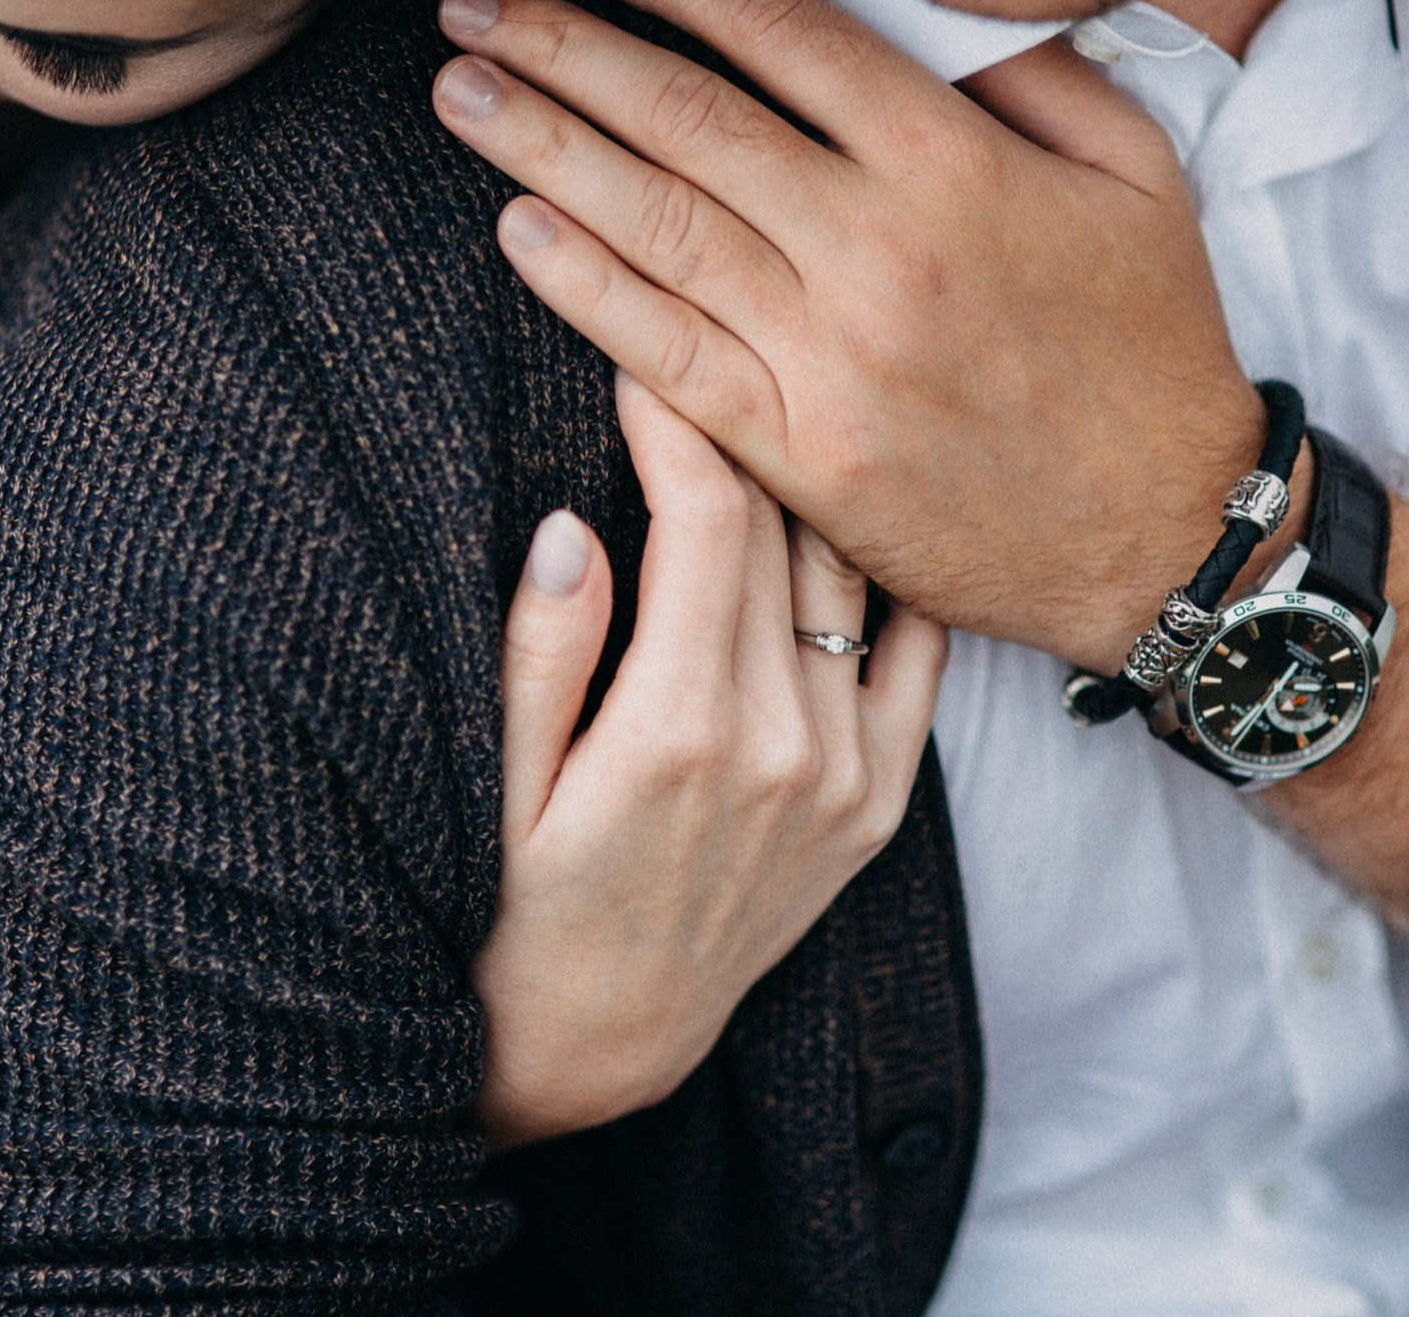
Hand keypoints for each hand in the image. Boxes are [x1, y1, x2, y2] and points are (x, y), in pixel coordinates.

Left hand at [432, 0, 1288, 672]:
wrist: (1162, 537)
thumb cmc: (1151, 347)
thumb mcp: (1137, 177)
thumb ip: (1034, 73)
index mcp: (958, 165)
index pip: (781, 33)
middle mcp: (881, 250)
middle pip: (689, 119)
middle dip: (564, 45)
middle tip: (471, 2)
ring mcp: (834, 358)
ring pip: (659, 228)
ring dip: (542, 147)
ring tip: (460, 89)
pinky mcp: (804, 454)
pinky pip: (669, 357)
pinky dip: (585, 288)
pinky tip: (517, 228)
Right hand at [474, 374, 947, 1148]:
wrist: (600, 1045)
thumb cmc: (516, 910)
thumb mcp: (493, 788)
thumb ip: (541, 654)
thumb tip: (569, 524)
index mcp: (680, 728)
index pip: (709, 517)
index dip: (676, 419)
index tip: (640, 363)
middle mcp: (785, 746)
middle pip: (782, 530)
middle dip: (734, 432)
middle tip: (699, 366)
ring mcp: (847, 778)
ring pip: (847, 577)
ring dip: (805, 496)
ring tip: (767, 427)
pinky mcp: (879, 806)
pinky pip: (915, 657)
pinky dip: (885, 584)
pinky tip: (850, 530)